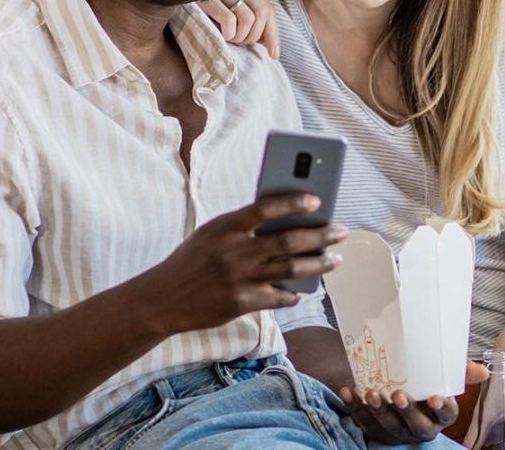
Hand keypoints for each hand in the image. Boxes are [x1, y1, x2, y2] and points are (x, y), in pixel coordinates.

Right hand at [139, 193, 345, 334]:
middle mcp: (234, 251)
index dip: (293, 202)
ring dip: (319, 265)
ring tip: (336, 260)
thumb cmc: (192, 260)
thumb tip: (287, 222)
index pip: (265, 208)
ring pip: (291, 269)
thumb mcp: (211, 234)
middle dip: (321, 236)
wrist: (162, 298)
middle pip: (288, 241)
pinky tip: (302, 292)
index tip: (317, 201)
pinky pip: (278, 297)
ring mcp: (239, 278)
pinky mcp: (241, 303)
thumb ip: (243, 228)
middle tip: (341, 232)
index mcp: (226, 227)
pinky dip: (293, 294)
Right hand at [197, 0, 279, 58]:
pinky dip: (229, 33)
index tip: (274, 55)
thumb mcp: (221, 2)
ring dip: (240, 37)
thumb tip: (265, 41)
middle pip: (263, 13)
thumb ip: (242, 13)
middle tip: (239, 43)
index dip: (273, 34)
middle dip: (255, 36)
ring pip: (248, 19)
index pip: (268, 7)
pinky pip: (230, 20)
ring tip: (227, 38)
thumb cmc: (192, 0)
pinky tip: (219, 35)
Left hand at [340, 363, 485, 444]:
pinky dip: (354, 407)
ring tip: (371, 393)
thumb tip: (482, 370)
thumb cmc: (423, 380)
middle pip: (417, 426)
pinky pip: (363, 422)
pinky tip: (349, 391)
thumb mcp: (440, 374)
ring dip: (379, 411)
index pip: (447, 416)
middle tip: (398, 394)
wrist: (394, 384)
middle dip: (407, 412)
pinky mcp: (375, 430)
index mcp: (440, 416)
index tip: (435, 397)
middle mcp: (421, 428)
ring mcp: (397, 432)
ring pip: (389, 427)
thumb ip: (459, 370)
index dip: (442, 408)